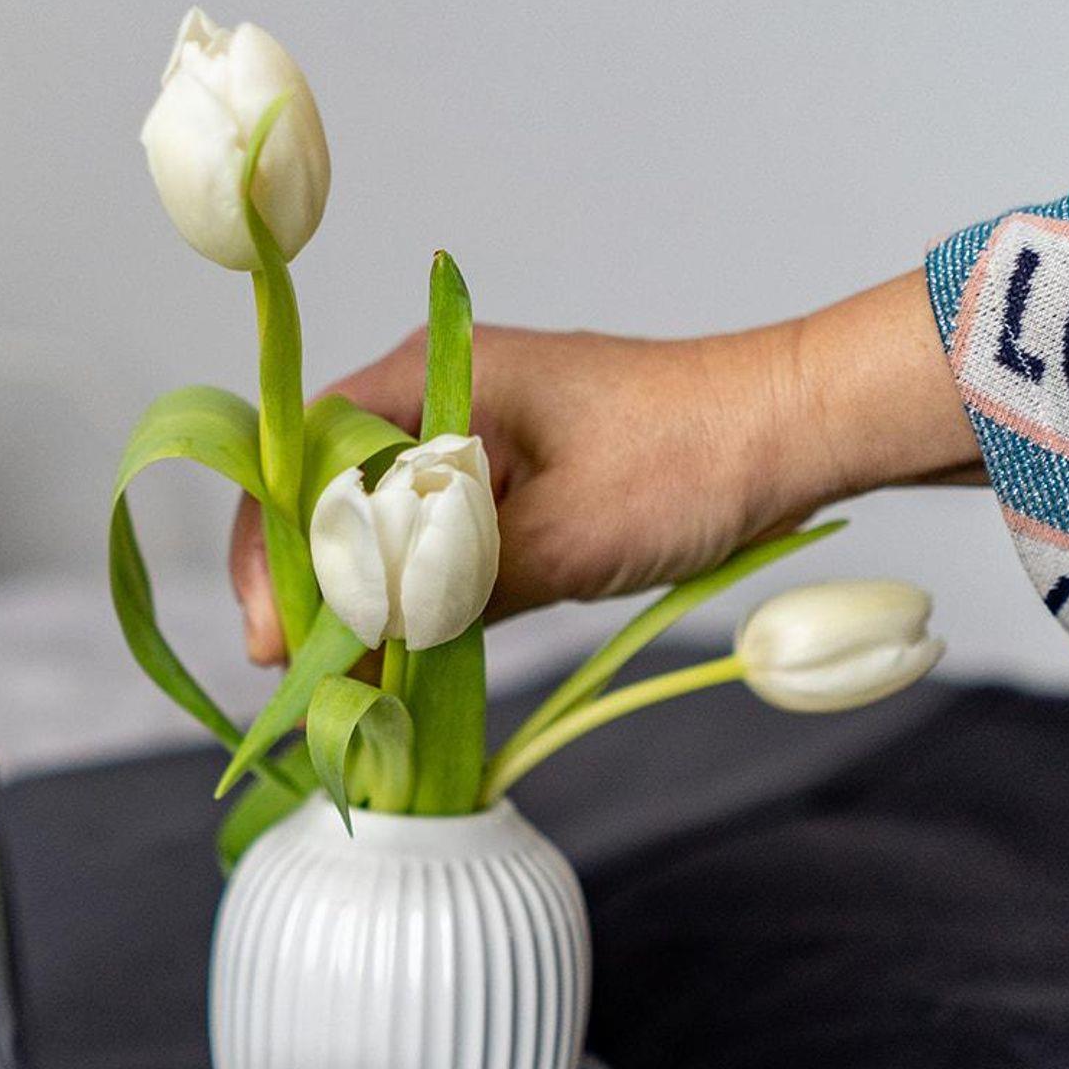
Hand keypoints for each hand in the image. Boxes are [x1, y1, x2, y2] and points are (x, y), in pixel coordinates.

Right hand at [231, 269, 981, 664]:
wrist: (794, 432)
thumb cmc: (689, 455)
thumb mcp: (560, 534)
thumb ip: (453, 586)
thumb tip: (363, 645)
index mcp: (430, 379)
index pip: (301, 459)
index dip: (275, 550)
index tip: (279, 636)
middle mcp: (433, 403)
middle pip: (326, 499)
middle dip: (307, 589)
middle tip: (303, 679)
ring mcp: (467, 448)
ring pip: (375, 532)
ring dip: (357, 606)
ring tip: (344, 689)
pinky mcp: (503, 492)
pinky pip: (429, 551)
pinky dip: (412, 606)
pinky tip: (400, 667)